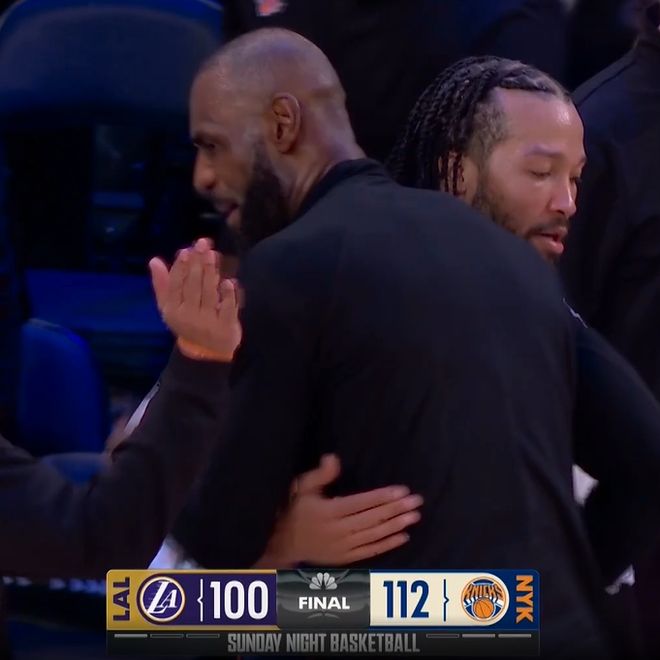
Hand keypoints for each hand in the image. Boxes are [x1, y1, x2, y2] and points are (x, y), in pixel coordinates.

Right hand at [149, 238, 241, 361]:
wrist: (205, 353)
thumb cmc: (187, 322)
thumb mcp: (170, 308)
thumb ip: (163, 284)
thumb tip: (154, 260)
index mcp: (173, 309)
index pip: (176, 285)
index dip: (181, 267)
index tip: (187, 251)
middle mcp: (188, 316)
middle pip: (193, 286)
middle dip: (198, 264)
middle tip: (203, 244)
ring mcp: (207, 322)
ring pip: (209, 294)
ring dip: (211, 272)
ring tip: (213, 255)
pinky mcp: (225, 327)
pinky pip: (227, 308)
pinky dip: (228, 295)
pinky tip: (229, 281)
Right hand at [256, 455, 422, 567]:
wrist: (283, 544)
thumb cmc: (295, 510)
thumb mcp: (302, 488)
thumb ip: (320, 475)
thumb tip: (333, 458)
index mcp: (328, 512)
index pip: (361, 503)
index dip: (382, 497)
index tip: (402, 490)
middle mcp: (338, 531)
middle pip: (372, 519)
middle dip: (396, 509)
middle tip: (417, 501)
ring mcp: (343, 547)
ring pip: (374, 536)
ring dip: (396, 525)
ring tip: (415, 516)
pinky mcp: (345, 558)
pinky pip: (370, 552)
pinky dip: (387, 544)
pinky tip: (403, 536)